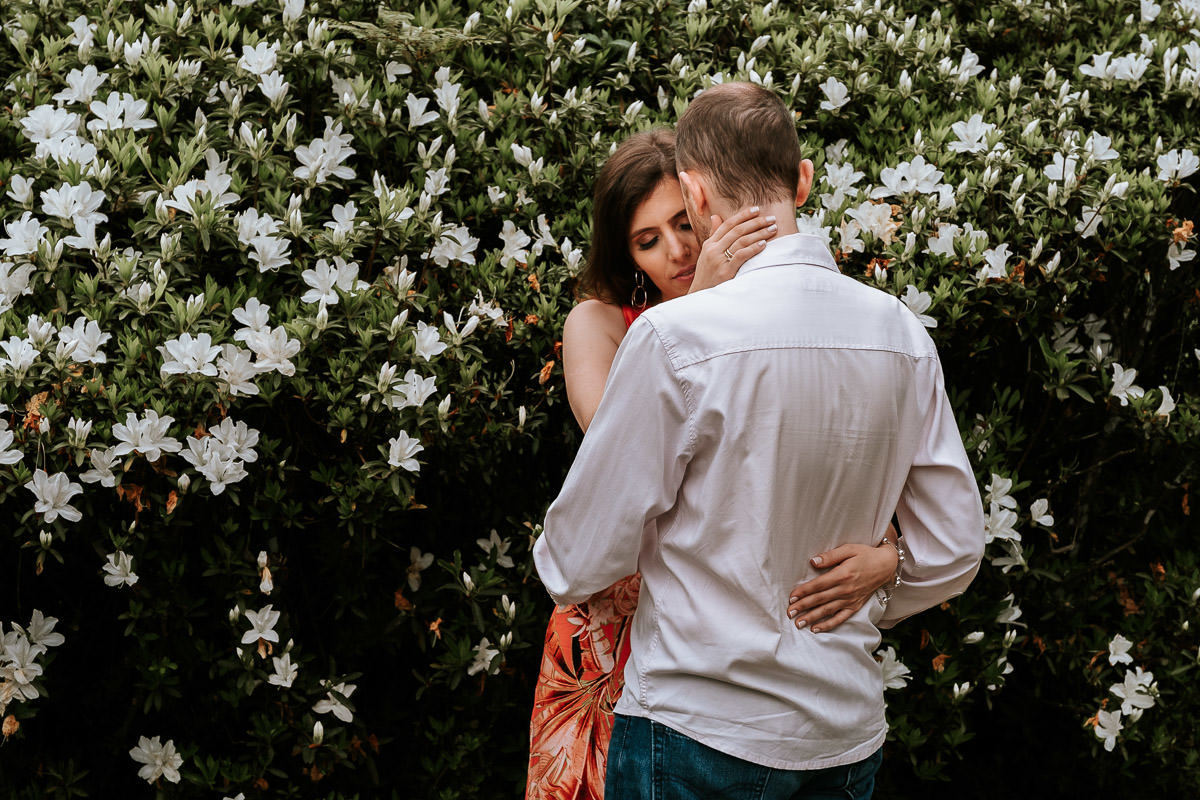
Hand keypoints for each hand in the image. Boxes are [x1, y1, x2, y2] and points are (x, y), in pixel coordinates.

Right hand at [689, 206, 778, 292]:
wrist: (701, 296)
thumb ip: (714, 235)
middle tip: (771, 218)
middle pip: (737, 230)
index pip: (728, 224)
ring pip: (741, 241)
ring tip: (772, 230)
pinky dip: (753, 248)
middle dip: (756, 222)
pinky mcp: (725, 272)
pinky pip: (741, 256)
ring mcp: (719, 261)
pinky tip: (764, 244)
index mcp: (709, 244)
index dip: (743, 215)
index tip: (757, 209)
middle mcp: (713, 250)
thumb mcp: (707, 254)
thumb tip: (716, 216)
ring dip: (759, 233)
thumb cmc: (708, 274)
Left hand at [785, 533, 900, 632]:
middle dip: (803, 607)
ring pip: (827, 611)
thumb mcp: (848, 549)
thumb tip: (813, 561)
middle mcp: (846, 589)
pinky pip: (840, 618)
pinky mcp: (855, 606)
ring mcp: (850, 599)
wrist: (886, 566)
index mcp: (843, 574)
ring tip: (798, 623)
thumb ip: (830, 556)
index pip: (818, 585)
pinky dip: (828, 625)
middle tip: (789, 613)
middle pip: (820, 599)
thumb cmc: (865, 554)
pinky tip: (816, 629)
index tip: (791, 597)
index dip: (804, 592)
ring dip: (812, 617)